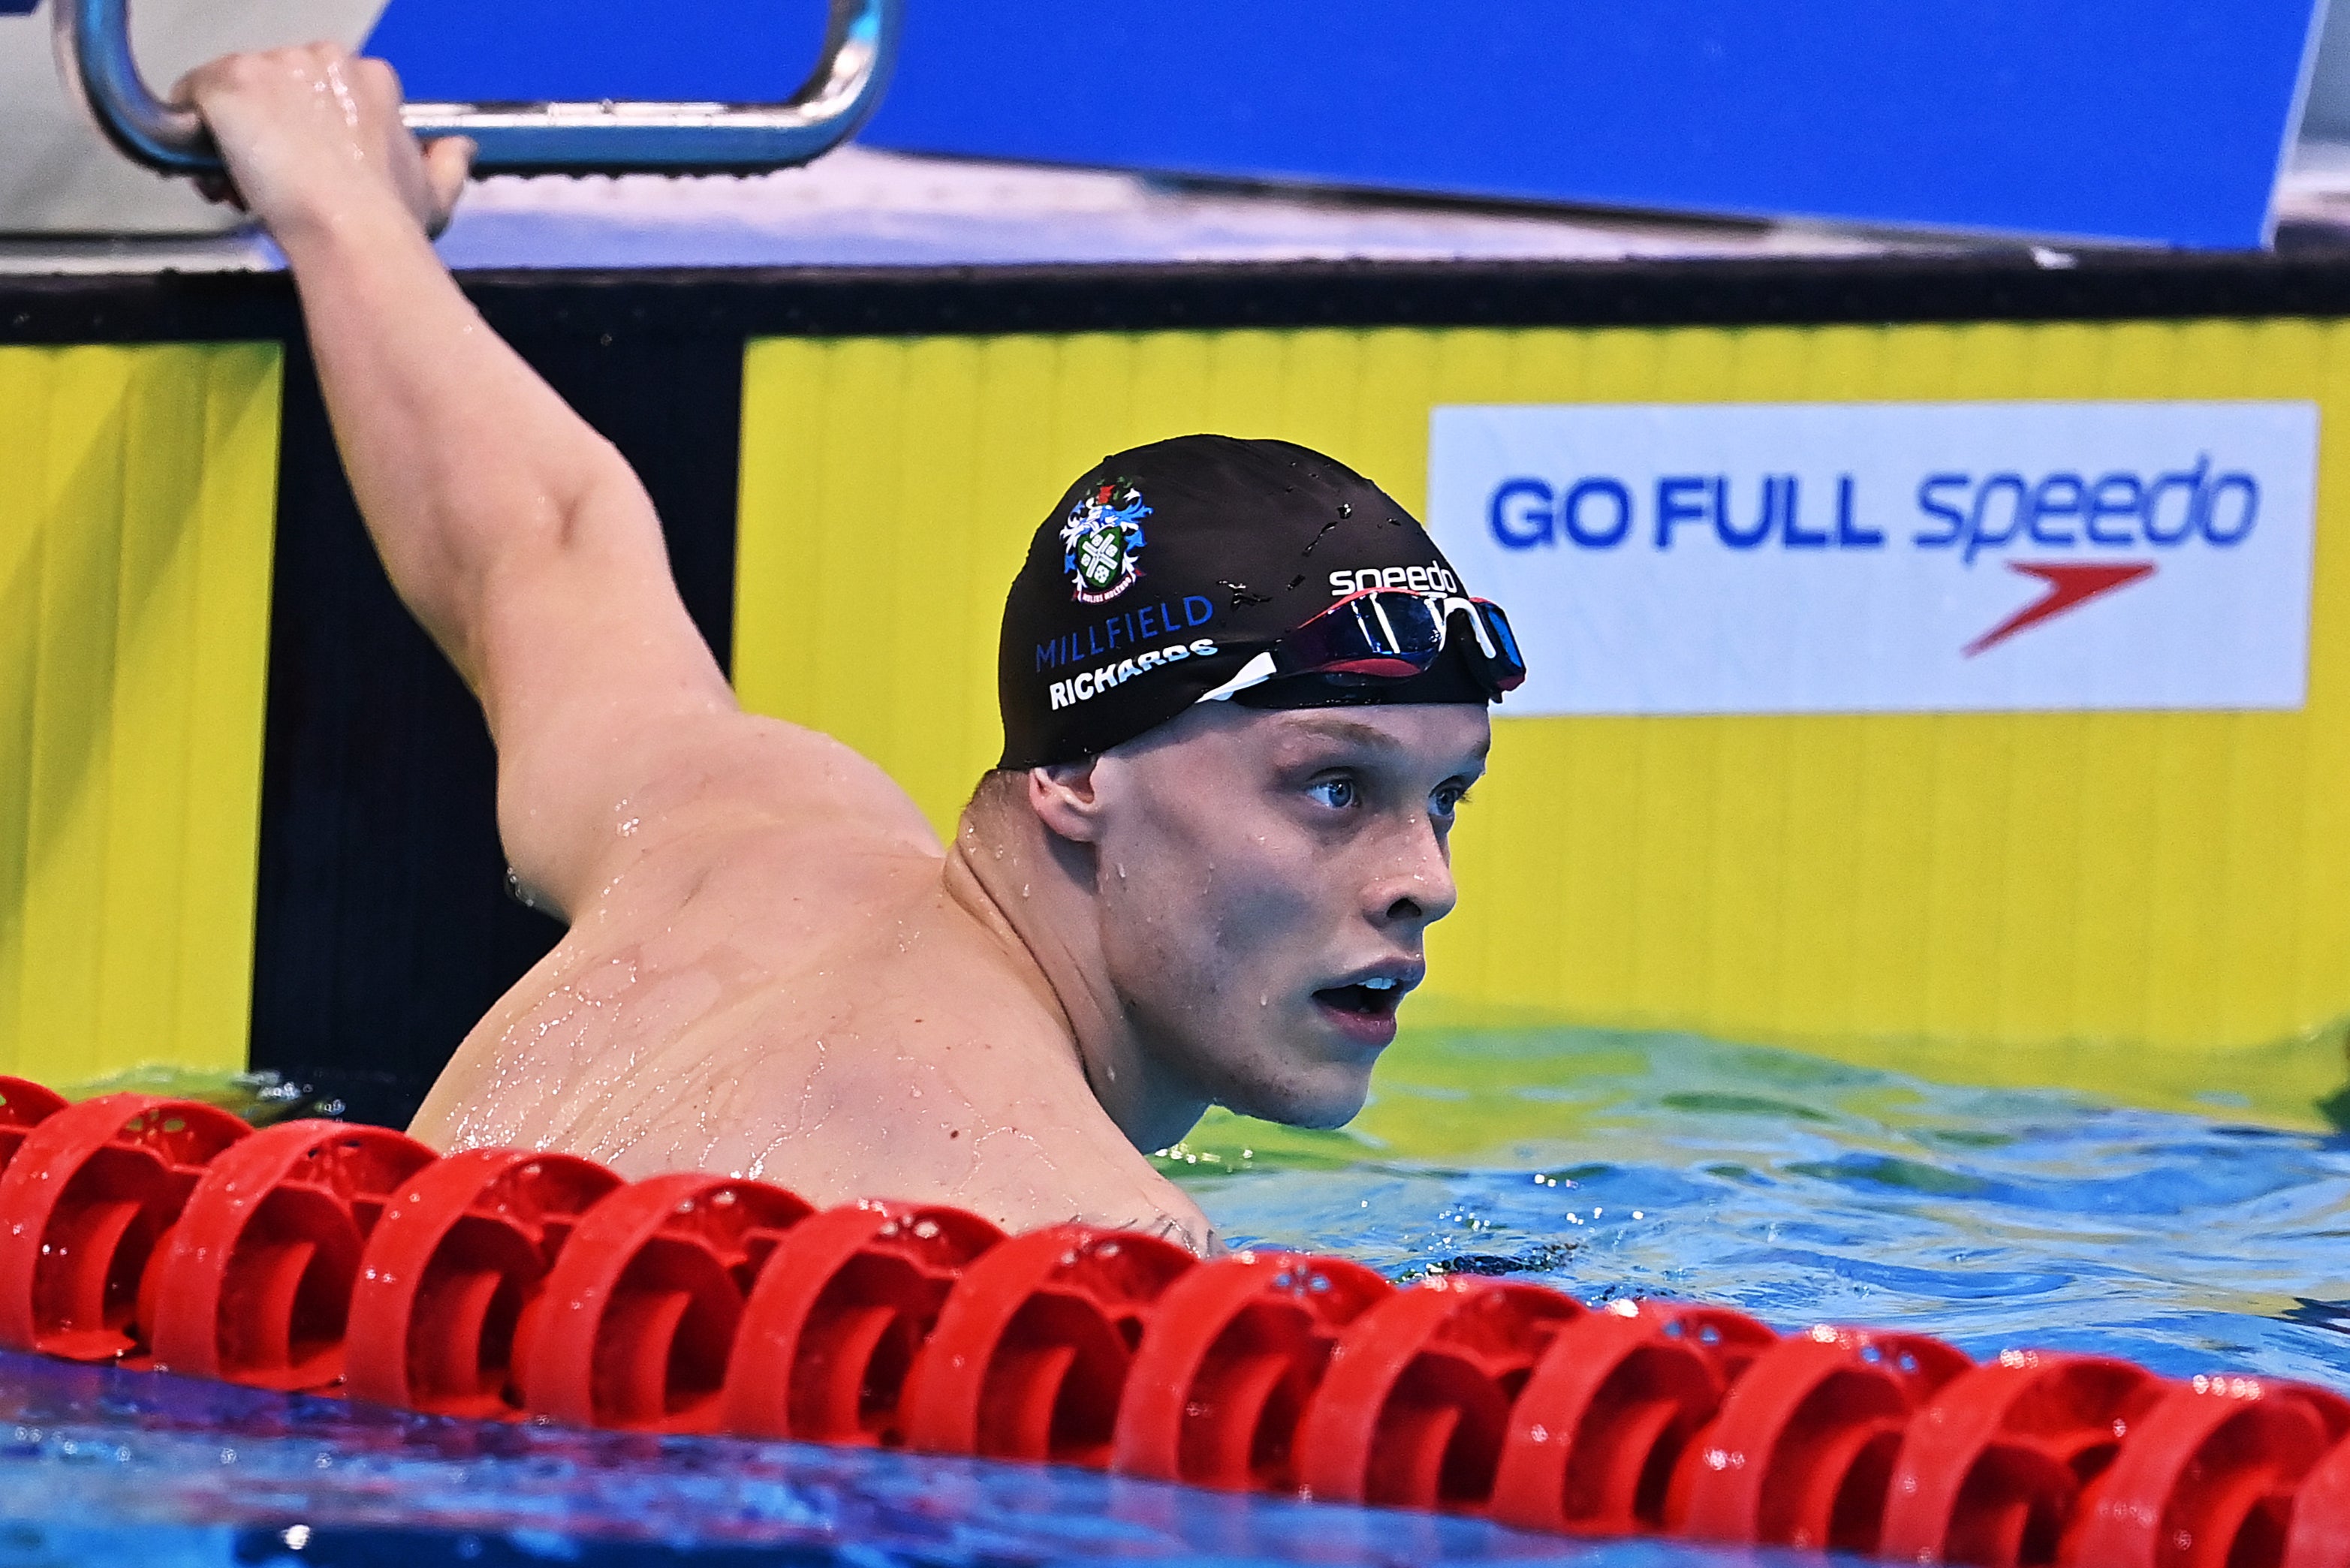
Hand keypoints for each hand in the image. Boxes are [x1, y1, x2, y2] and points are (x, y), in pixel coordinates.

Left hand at [180, 45, 472, 246]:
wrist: (353, 234)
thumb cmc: (393, 222)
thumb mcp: (436, 193)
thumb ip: (447, 163)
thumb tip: (461, 148)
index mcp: (369, 77)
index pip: (318, 85)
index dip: (305, 127)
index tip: (306, 167)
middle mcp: (320, 58)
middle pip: (272, 83)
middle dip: (267, 128)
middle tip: (271, 183)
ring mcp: (271, 66)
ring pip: (232, 92)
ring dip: (230, 136)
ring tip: (241, 190)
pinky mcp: (230, 84)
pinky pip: (191, 98)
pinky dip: (191, 134)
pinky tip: (209, 174)